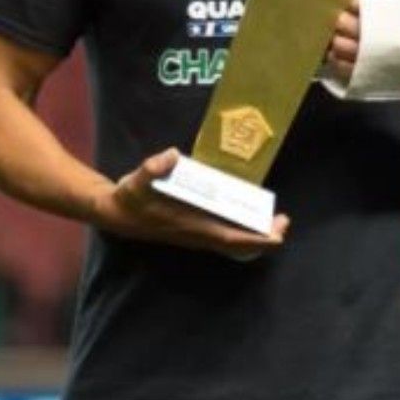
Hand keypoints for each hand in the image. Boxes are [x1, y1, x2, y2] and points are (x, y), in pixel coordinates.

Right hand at [91, 149, 288, 260]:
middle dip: (264, 237)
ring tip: (274, 220)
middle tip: (284, 221)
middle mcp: (198, 235)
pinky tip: (249, 217)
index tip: (277, 235)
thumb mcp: (136, 180)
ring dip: (255, 234)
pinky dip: (242, 232)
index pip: (230, 239)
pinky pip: (224, 237)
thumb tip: (170, 155)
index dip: (255, 239)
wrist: (114, 214)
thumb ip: (152, 168)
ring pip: (233, 242)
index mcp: (191, 226)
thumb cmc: (129, 198)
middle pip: (238, 244)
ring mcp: (197, 235)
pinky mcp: (194, 231)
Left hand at [322, 0, 399, 98]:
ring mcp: (363, 58)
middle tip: (338, 18)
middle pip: (335, 24)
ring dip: (334, 41)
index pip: (346, 3)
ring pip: (334, 47)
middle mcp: (366, 36)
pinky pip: (337, 67)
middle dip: (335, 21)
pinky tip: (343, 52)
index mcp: (374, 13)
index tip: (341, 0)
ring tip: (341, 35)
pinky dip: (336, 60)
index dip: (342, 1)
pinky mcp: (362, 74)